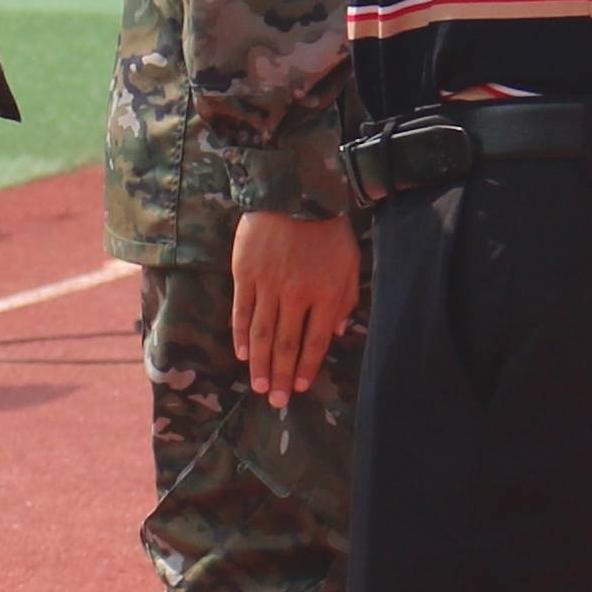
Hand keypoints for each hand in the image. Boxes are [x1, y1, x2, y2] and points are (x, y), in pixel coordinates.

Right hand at [223, 209, 361, 405]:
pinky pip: (242, 310)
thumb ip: (345, 299)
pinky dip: (242, 334)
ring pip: (262, 333)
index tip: (299, 387)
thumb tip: (336, 332)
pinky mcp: (245, 273)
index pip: (315, 341)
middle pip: (286, 344)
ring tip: (258, 386)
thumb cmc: (327, 228)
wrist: (293, 190)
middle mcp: (295, 295)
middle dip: (280, 376)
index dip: (306, 367)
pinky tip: (242, 353)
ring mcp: (267, 284)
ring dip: (260, 363)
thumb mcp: (349, 262)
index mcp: (325, 294)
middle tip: (275, 401)